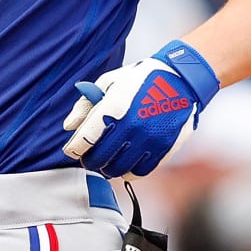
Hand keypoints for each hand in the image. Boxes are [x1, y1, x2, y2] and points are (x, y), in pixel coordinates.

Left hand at [62, 40, 220, 178]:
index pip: (85, 138)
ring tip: (106, 162)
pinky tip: (125, 165)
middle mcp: (132, 125)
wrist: (181, 78)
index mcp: (114, 106)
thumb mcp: (108, 82)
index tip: (71, 150)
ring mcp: (150, 139)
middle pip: (100, 158)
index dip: (74, 148)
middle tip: (88, 158)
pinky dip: (129, 172)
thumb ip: (86, 105)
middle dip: (89, 160)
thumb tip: (69, 127)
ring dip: (108, 168)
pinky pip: (141, 171)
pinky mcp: (166, 148)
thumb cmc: (140, 79)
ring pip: (119, 169)